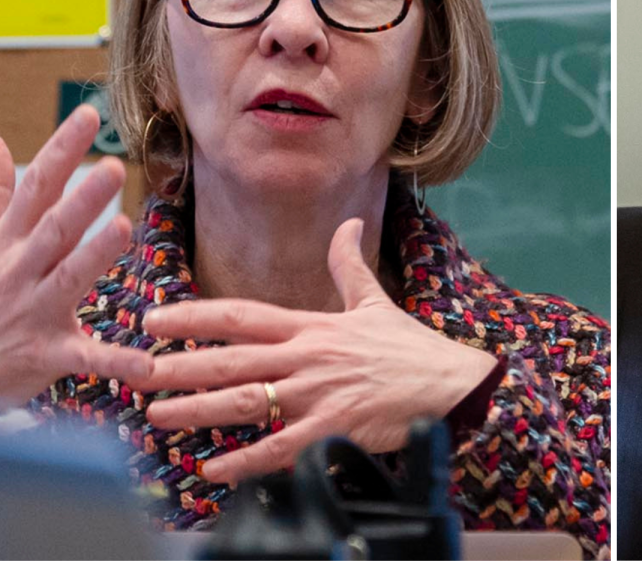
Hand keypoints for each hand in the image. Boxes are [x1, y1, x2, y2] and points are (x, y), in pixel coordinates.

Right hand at [0, 106, 150, 409]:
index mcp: (10, 242)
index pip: (37, 187)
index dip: (62, 150)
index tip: (88, 113)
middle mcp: (21, 270)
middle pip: (53, 228)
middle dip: (81, 198)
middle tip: (114, 166)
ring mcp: (33, 311)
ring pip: (67, 278)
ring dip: (94, 254)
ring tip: (124, 228)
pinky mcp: (47, 354)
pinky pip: (85, 357)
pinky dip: (115, 361)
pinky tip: (148, 364)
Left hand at [134, 218, 498, 483]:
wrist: (452, 385)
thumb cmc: (411, 348)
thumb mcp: (375, 301)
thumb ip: (349, 265)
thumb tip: (348, 224)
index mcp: (312, 326)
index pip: (242, 315)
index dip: (194, 315)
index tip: (153, 318)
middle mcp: (308, 357)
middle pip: (231, 359)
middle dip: (179, 366)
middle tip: (135, 373)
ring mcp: (319, 394)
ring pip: (246, 402)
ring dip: (197, 411)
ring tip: (157, 418)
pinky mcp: (334, 429)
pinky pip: (280, 447)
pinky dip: (244, 462)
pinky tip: (213, 470)